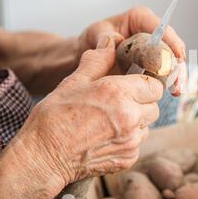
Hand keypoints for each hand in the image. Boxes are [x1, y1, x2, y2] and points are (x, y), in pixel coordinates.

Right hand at [10, 34, 162, 193]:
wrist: (43, 157)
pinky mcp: (129, 158)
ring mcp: (131, 141)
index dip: (145, 85)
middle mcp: (131, 117)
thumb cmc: (55, 117)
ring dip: (136, 122)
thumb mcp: (74, 82)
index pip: (155, 86)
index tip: (132, 87)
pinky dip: (128, 140)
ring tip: (111, 121)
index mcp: (120, 93)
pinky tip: (107, 137)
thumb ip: (98, 60)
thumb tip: (111, 40)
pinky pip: (138, 144)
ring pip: (147, 126)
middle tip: (120, 104)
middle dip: (142, 103)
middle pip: (154, 106)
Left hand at [77, 6, 186, 95]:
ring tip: (177, 89)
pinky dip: (169, 83)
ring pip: (171, 61)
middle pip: (171, 46)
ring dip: (176, 76)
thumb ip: (103, 36)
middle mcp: (151, 32)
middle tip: (179, 79)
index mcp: (139, 18)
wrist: (85, 56)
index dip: (172, 42)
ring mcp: (154, 50)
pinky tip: (172, 92)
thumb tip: (118, 39)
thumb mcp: (93, 35)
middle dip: (177, 63)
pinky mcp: (153, 65)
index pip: (160, 28)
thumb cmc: (91, 41)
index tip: (179, 56)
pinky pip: (165, 73)